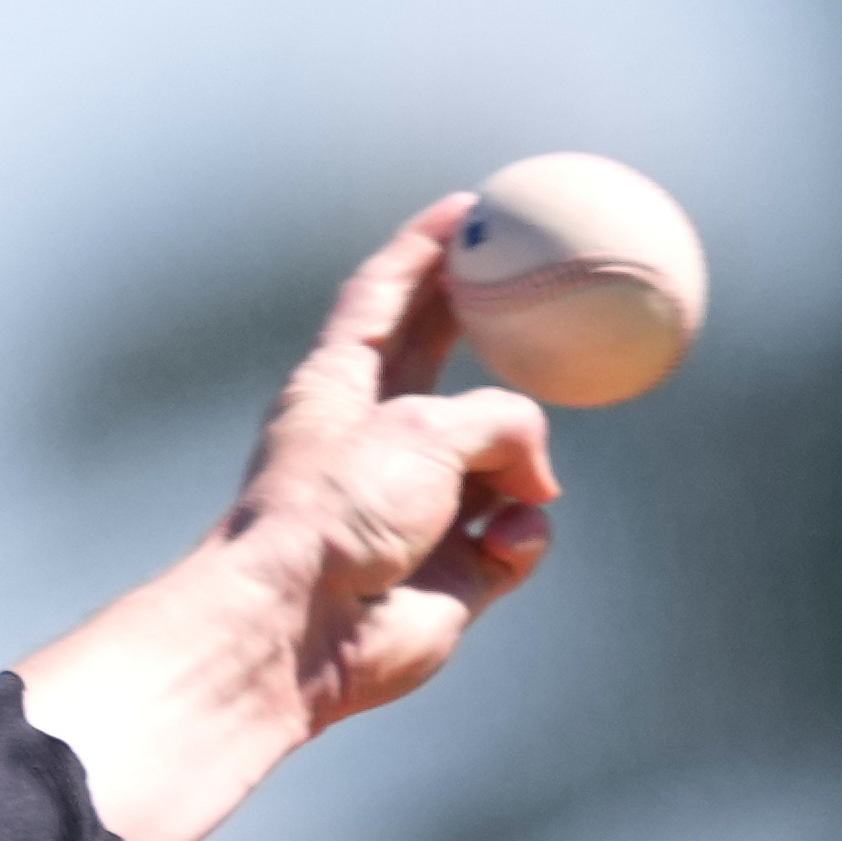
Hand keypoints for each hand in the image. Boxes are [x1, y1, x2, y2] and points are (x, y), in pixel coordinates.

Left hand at [7, 196, 565, 840]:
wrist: (299, 631)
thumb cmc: (336, 514)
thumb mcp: (424, 429)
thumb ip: (497, 419)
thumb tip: (534, 475)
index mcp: (341, 386)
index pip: (383, 296)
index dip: (424, 249)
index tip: (467, 209)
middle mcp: (377, 439)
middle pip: (444, 361)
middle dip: (490, 329)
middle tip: (542, 286)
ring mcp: (418, 506)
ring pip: (507, 459)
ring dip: (520, 471)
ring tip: (501, 497)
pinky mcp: (452, 572)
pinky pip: (519, 533)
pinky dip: (520, 536)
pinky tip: (499, 549)